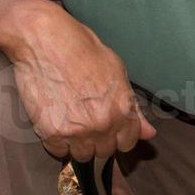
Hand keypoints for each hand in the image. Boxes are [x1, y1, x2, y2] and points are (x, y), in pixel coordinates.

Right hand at [2, 1, 155, 161]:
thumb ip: (133, 108)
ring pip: (81, 155)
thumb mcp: (116, 72)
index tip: (107, 128)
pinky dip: (56, 141)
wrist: (44, 39)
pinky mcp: (51, 132)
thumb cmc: (81, 49)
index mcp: (122, 110)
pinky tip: (55, 121)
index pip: (127, 143)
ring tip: (69, 120)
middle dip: (97, 140)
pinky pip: (57, 151)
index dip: (117, 136)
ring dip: (77, 143)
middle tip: (85, 119)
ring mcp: (76, 131)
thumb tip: (149, 134)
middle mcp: (102, 125)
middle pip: (104, 152)